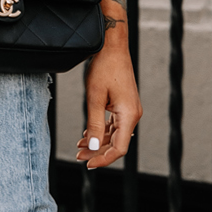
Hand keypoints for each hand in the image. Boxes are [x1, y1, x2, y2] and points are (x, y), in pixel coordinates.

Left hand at [75, 37, 140, 169]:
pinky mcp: (124, 106)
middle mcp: (133, 114)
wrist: (112, 48)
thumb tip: (93, 148)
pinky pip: (114, 125)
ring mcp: (129, 110)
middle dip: (98, 152)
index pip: (119, 148)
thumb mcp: (94, 99)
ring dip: (98, 142)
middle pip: (117, 144)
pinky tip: (87, 135)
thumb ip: (94, 125)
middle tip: (79, 156)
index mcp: (129, 115)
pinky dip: (101, 132)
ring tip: (79, 147)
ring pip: (114, 135)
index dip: (104, 159)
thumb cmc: (104, 68)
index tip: (88, 163)